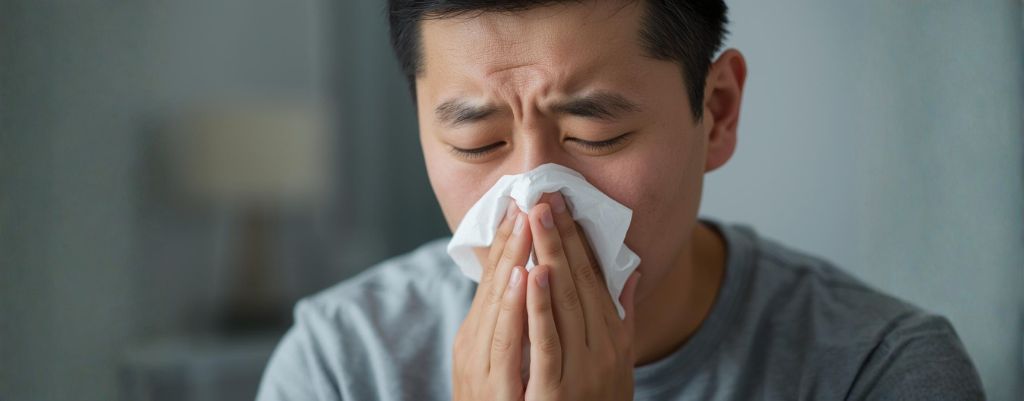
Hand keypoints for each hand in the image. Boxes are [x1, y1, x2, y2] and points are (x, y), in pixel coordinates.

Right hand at [452, 201, 532, 400]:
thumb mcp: (504, 362)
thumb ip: (521, 323)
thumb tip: (535, 281)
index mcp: (478, 334)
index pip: (495, 277)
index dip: (509, 238)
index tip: (523, 201)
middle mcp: (474, 343)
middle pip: (495, 281)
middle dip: (514, 236)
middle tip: (528, 194)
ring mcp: (483, 363)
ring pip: (499, 301)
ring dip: (513, 257)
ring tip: (526, 220)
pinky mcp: (495, 385)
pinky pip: (508, 339)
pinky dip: (517, 305)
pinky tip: (525, 274)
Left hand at [523, 193, 641, 400]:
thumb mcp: (618, 361)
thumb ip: (624, 317)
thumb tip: (632, 273)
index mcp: (613, 338)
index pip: (595, 278)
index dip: (577, 239)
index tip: (562, 204)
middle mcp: (603, 349)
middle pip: (579, 281)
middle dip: (559, 236)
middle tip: (544, 195)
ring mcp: (581, 370)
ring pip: (564, 303)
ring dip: (549, 255)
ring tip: (537, 217)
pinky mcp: (555, 391)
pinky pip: (546, 341)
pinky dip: (538, 306)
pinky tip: (531, 273)